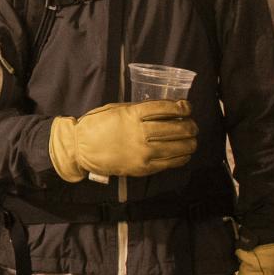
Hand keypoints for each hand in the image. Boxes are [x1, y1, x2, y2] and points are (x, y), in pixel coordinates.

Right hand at [48, 100, 197, 182]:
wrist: (80, 149)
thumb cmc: (96, 125)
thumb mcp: (115, 109)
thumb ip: (137, 109)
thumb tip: (161, 110)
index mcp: (132, 114)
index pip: (165, 109)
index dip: (181, 107)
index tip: (187, 106)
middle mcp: (140, 133)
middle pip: (176, 128)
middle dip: (190, 125)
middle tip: (192, 124)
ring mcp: (143, 152)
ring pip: (178, 146)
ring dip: (190, 142)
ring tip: (192, 139)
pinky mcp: (143, 167)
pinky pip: (170, 162)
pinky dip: (182, 157)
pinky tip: (184, 152)